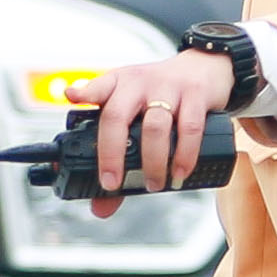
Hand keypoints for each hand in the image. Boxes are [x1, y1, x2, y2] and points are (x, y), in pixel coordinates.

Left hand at [60, 50, 235, 213]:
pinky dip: (184, 155)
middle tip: (111, 183)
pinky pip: (189, 128)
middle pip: (117, 115)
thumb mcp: (137, 114)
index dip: (84, 93)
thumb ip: (118, 158)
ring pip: (155, 127)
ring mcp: (168, 87)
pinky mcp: (196, 95)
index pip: (97, 87)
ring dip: (152, 162)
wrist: (205, 68)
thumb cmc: (162, 95)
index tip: (71, 97)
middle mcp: (139, 83)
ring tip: (153, 184)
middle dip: (111, 154)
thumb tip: (101, 207)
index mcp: (119, 85)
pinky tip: (180, 172)